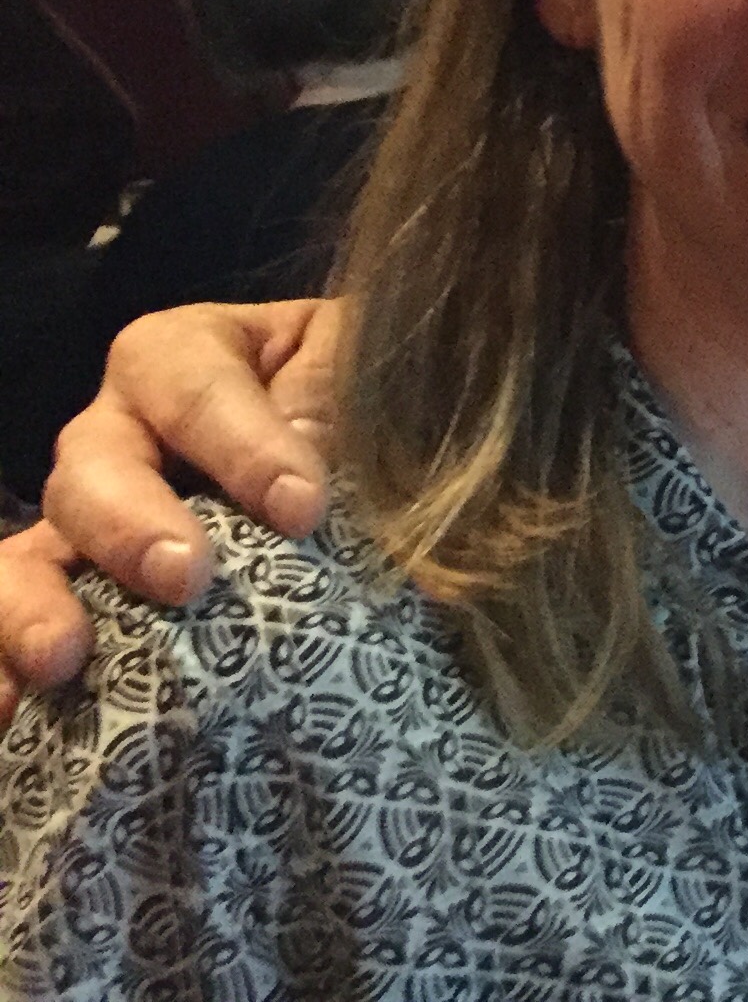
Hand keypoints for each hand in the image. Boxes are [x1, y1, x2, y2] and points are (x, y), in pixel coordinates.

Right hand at [0, 299, 343, 725]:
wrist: (393, 474)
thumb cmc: (376, 405)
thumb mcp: (370, 379)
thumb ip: (340, 400)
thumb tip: (305, 451)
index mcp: (198, 354)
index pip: (195, 382)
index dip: (242, 443)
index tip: (301, 509)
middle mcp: (126, 428)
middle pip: (93, 459)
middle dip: (132, 521)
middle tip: (186, 580)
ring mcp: (90, 515)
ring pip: (35, 545)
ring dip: (34, 600)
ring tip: (63, 658)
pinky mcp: (76, 592)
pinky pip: (18, 617)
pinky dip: (3, 660)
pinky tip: (13, 710)